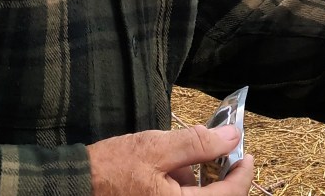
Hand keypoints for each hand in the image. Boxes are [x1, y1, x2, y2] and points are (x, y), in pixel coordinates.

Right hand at [89, 124, 255, 194]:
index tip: (247, 155)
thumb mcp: (157, 148)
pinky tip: (172, 172)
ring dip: (202, 182)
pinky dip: (185, 188)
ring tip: (184, 159)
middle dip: (224, 178)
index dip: (243, 175)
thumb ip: (198, 144)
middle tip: (223, 153)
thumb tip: (232, 136)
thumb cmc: (113, 168)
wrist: (77, 186)